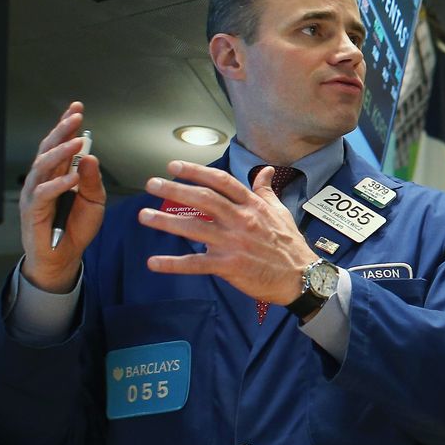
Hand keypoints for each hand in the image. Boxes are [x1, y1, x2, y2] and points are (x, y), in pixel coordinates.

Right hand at [19, 102, 104, 291]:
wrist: (63, 256)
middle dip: (61, 131)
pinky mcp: (33, 210)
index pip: (60, 144)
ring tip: (76, 141)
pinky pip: (43, 193)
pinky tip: (71, 177)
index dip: (66, 126)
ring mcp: (35, 193)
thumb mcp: (94, 202)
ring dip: (60, 152)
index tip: (77, 108)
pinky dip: (58, 184)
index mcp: (57, 174)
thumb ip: (92, 180)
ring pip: (43, 166)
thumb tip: (89, 157)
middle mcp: (43, 179)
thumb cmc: (75, 227)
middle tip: (75, 116)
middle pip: (49, 149)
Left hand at [138, 161, 316, 303]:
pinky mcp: (229, 266)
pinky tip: (154, 262)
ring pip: (195, 228)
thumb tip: (266, 171)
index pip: (221, 182)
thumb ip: (266, 191)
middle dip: (175, 190)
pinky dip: (173, 264)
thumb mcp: (281, 212)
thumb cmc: (290, 245)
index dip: (196, 171)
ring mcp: (233, 243)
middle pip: (203, 199)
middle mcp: (241, 220)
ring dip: (166, 222)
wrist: (301, 277)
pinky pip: (196, 264)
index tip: (175, 166)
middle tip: (151, 184)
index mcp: (252, 206)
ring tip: (144, 216)